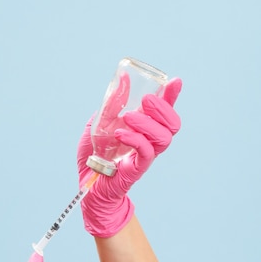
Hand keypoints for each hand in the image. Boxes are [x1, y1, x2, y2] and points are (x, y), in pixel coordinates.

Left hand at [77, 78, 182, 236]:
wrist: (87, 182)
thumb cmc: (95, 154)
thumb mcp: (99, 123)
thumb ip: (112, 103)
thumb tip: (122, 79)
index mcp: (143, 128)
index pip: (164, 111)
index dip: (172, 96)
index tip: (174, 81)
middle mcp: (149, 141)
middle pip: (172, 124)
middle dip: (163, 108)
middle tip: (145, 100)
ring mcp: (145, 156)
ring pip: (164, 138)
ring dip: (148, 122)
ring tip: (127, 117)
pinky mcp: (137, 168)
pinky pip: (146, 152)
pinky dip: (135, 139)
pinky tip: (120, 134)